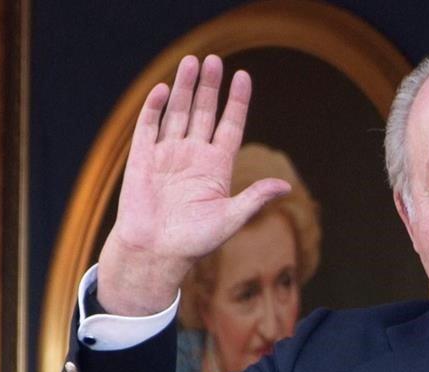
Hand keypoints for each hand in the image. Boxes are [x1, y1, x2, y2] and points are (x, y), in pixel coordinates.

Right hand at [96, 54, 290, 315]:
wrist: (155, 254)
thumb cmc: (193, 242)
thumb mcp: (230, 219)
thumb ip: (254, 199)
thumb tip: (285, 185)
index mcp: (216, 168)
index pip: (230, 126)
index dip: (237, 102)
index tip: (243, 76)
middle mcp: (193, 156)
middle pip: (203, 113)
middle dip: (209, 87)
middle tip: (214, 60)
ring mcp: (168, 155)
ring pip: (178, 113)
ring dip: (185, 88)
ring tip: (192, 61)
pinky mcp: (143, 159)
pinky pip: (149, 127)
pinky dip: (156, 108)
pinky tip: (165, 89)